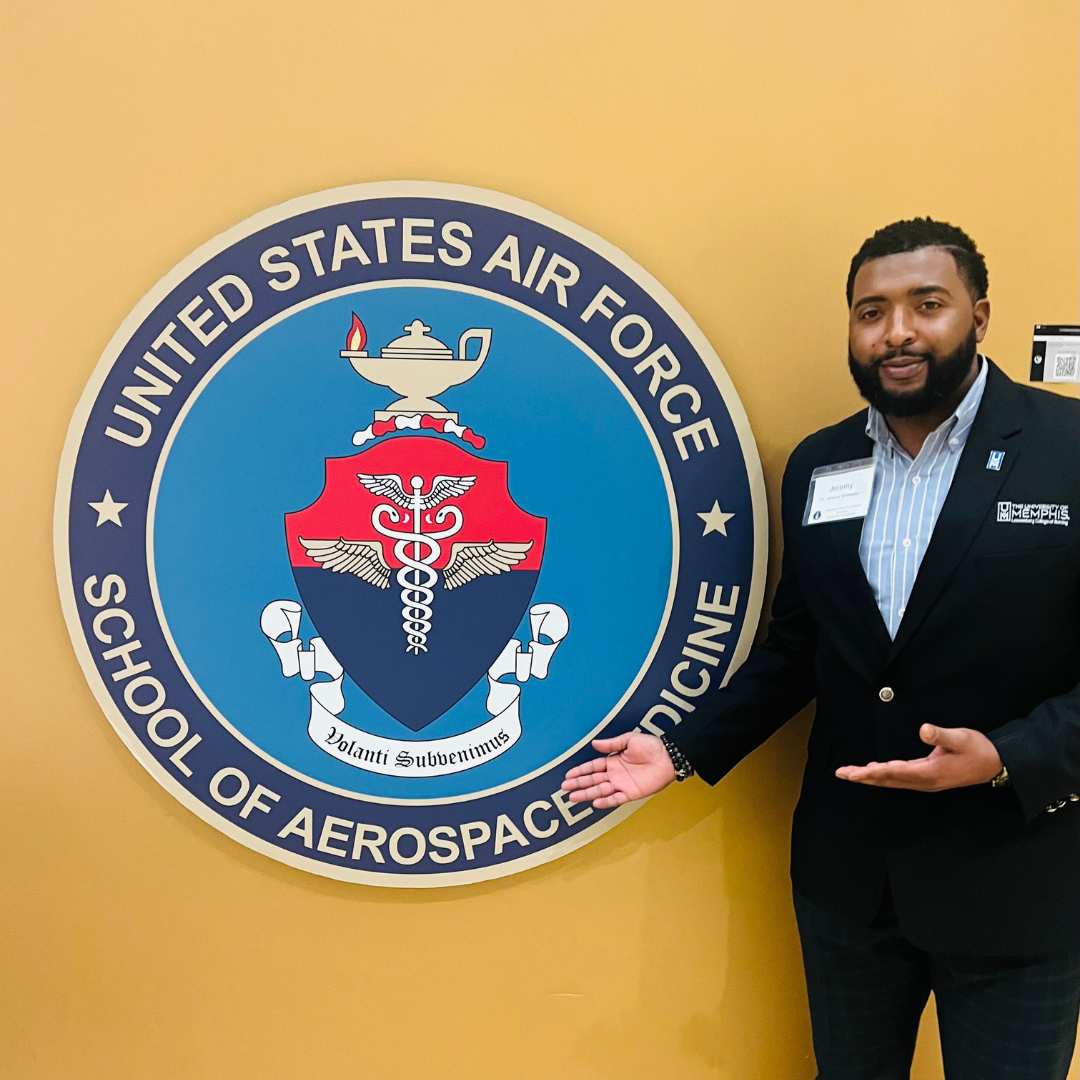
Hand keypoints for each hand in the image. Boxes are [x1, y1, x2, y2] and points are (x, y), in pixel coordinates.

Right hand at [561, 733, 675, 807]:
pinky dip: (606, 802)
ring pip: (600, 791)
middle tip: (564, 788)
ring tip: (573, 797)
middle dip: (578, 784)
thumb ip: (611, 745)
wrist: (668, 757)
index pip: (593, 767)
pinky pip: (616, 799)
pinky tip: (595, 803)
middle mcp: (615, 774)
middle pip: (593, 780)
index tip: (568, 775)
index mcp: (613, 761)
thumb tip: (594, 744)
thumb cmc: (651, 746)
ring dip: (587, 794)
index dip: (580, 771)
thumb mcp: (629, 740)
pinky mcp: (631, 793)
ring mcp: (622, 785)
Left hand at [835, 724, 1002, 791]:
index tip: (855, 772)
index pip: (895, 773)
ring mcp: (926, 781)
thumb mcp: (961, 738)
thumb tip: (923, 729)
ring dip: (870, 777)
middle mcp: (924, 780)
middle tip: (842, 774)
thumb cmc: (978, 749)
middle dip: (864, 777)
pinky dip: (883, 775)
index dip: (873, 772)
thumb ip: (941, 735)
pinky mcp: (928, 777)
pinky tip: (874, 770)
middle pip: (888, 780)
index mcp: (930, 772)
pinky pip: (900, 778)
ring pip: (892, 781)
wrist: (996, 764)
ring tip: (850, 773)